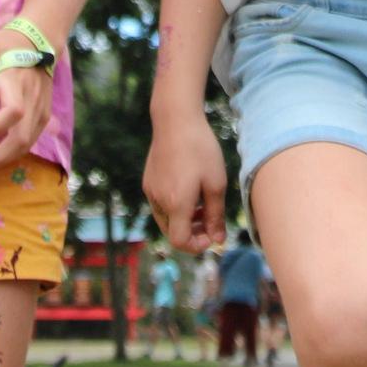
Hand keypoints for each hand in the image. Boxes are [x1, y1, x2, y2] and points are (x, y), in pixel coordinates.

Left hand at [0, 29, 54, 176]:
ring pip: (27, 144)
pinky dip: (13, 151)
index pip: (13, 112)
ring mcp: (41, 109)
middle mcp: (32, 100)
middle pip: (22, 138)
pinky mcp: (43, 115)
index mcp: (17, 83)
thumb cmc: (6, 44)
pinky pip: (29, 140)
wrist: (38, 40)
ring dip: (4, 159)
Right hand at [143, 113, 229, 252]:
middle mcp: (159, 201)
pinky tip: (189, 189)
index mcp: (176, 203)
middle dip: (192, 233)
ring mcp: (151, 191)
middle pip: (172, 233)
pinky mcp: (148, 181)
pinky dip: (174, 206)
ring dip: (184, 220)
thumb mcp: (216, 183)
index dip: (196, 246)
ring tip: (202, 204)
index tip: (211, 235)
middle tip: (211, 220)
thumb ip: (216, 216)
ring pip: (166, 220)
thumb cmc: (200, 150)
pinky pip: (160, 205)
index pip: (180, 242)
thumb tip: (217, 240)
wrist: (175, 120)